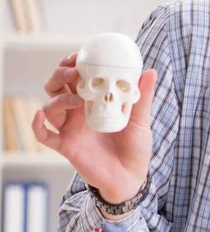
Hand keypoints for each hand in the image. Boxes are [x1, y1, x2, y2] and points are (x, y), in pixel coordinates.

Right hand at [31, 52, 156, 202]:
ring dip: (58, 98)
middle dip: (60, 74)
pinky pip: (44, 135)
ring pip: (50, 106)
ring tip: (76, 99)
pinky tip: (41, 115)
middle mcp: (79, 112)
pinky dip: (38, 125)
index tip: (79, 54)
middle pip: (57, 86)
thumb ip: (142, 97)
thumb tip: (150, 71)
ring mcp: (71, 128)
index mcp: (95, 101)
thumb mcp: (141, 120)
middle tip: (74, 71)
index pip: (76, 76)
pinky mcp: (66, 146)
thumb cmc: (135, 147)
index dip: (73, 63)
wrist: (131, 177)